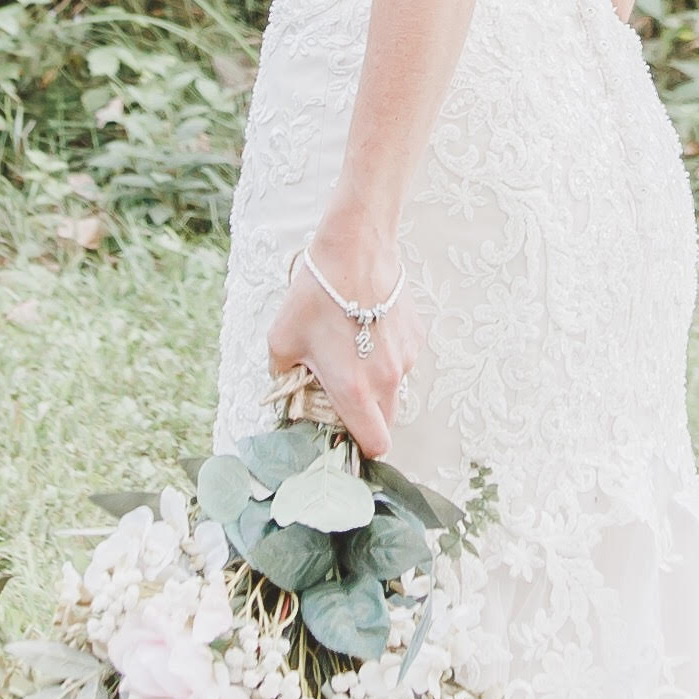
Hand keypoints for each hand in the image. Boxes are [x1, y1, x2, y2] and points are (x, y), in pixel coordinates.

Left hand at [266, 248, 409, 460]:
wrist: (355, 250)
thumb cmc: (315, 296)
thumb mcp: (281, 340)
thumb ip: (283, 375)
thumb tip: (287, 386)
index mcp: (354, 392)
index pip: (374, 445)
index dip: (360, 448)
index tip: (343, 434)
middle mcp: (387, 381)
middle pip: (386, 422)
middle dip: (367, 417)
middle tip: (341, 393)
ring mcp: (406, 358)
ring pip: (394, 388)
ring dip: (375, 383)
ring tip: (350, 349)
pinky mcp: (416, 336)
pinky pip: (402, 359)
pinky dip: (386, 355)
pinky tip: (366, 328)